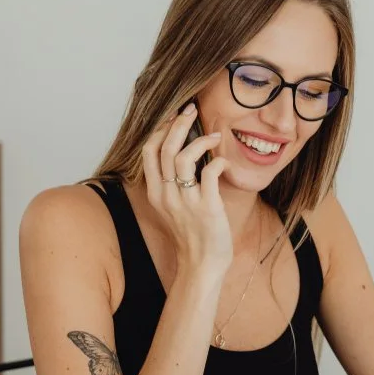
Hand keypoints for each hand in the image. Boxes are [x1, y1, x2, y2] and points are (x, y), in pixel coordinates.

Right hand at [141, 103, 231, 272]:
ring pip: (183, 157)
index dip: (161, 129)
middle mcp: (166, 195)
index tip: (175, 117)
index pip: (148, 151)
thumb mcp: (172, 208)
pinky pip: (209, 173)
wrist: (202, 265)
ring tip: (215, 135)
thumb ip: (172, 184)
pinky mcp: (207, 207)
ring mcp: (185, 201)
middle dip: (179, 123)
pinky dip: (218, 162)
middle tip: (192, 110)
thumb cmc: (191, 235)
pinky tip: (224, 163)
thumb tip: (183, 154)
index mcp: (155, 193)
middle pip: (164, 148)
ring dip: (200, 140)